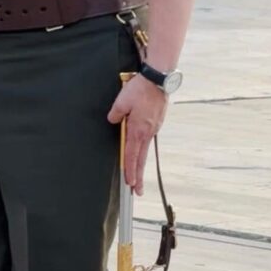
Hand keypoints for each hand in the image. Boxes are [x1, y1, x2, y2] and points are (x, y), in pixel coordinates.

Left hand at [108, 75, 167, 195]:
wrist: (158, 79)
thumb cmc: (140, 89)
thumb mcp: (122, 101)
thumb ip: (115, 114)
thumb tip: (113, 120)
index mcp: (138, 130)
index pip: (132, 155)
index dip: (129, 170)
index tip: (129, 184)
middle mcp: (148, 132)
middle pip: (141, 159)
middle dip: (138, 176)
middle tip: (137, 191)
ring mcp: (154, 128)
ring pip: (145, 149)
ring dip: (140, 162)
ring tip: (137, 175)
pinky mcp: (157, 122)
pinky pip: (148, 138)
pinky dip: (143, 147)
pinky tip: (140, 149)